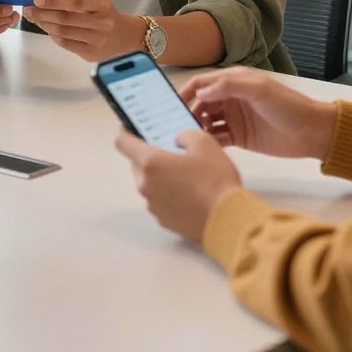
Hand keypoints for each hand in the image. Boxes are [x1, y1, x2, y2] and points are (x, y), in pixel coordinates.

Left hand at [23, 0, 141, 61]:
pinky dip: (54, 36)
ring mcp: (96, 40)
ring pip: (63, 32)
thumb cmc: (105, 15)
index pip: (76, 2)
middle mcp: (101, 22)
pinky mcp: (91, 54)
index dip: (55, 1)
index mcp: (102, 4)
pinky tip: (48, 29)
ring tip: (34, 19)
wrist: (126, 37)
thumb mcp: (95, 0)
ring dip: (45, 25)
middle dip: (43, 14)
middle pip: (66, 18)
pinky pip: (66, 44)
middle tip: (28, 10)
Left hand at [115, 130, 240, 241]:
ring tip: (185, 176)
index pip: (122, 142)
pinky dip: (168, 195)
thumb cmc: (214, 178)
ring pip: (149, 183)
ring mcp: (152, 206)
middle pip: (137, 164)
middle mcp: (144, 184)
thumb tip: (176, 141)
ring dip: (159, 177)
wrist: (229, 220)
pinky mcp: (163, 221)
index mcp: (150, 162)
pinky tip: (189, 195)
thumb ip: (184, 135)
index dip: (126, 132)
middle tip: (171, 152)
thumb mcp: (204, 142)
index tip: (135, 129)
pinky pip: (159, 201)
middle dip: (150, 156)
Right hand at [181, 68, 337, 160]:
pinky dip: (208, 142)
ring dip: (196, 128)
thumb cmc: (288, 106)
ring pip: (206, 121)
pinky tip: (201, 148)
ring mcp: (233, 118)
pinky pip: (217, 138)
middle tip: (176, 125)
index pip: (202, 83)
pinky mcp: (239, 137)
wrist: (313, 132)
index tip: (172, 104)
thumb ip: (229, 86)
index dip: (186, 92)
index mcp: (233, 82)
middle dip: (188, 112)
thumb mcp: (260, 90)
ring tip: (186, 139)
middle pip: (201, 103)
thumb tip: (201, 92)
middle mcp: (230, 98)